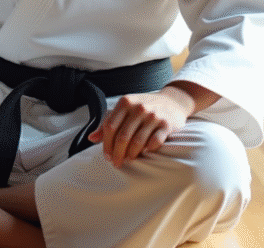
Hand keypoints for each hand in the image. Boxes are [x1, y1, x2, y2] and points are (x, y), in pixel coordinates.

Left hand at [87, 83, 209, 167]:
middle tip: (116, 163)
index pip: (110, 127)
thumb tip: (91, 138)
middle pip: (122, 137)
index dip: (106, 144)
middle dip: (117, 154)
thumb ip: (108, 122)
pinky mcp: (166, 125)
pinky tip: (145, 153)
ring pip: (137, 142)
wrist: (173, 101)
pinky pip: (155, 142)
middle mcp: (139, 108)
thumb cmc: (143, 107)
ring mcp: (153, 116)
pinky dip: (148, 150)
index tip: (107, 156)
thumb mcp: (125, 109)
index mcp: (125, 102)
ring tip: (128, 160)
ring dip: (131, 155)